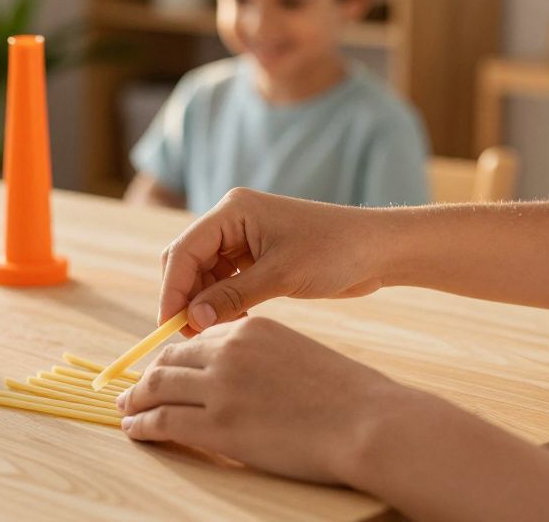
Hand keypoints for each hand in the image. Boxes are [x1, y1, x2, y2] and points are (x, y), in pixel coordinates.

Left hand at [117, 316, 411, 485]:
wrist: (368, 422)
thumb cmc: (348, 396)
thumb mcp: (298, 353)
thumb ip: (261, 355)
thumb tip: (238, 375)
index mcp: (250, 328)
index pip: (197, 339)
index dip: (174, 358)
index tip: (162, 370)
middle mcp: (228, 350)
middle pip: (169, 360)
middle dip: (147, 377)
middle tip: (133, 391)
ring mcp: (220, 387)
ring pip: (157, 388)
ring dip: (136, 400)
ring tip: (126, 411)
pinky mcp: (217, 424)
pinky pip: (163, 420)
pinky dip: (142, 425)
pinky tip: (135, 430)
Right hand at [159, 188, 389, 333]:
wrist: (380, 249)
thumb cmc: (335, 251)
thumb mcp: (281, 276)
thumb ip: (232, 297)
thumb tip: (192, 319)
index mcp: (232, 211)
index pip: (184, 250)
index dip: (172, 290)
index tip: (169, 326)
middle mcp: (232, 220)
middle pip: (187, 261)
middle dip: (184, 298)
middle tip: (188, 337)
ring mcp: (243, 239)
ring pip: (204, 275)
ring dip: (205, 304)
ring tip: (213, 335)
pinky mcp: (256, 257)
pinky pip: (225, 282)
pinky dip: (223, 304)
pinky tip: (235, 325)